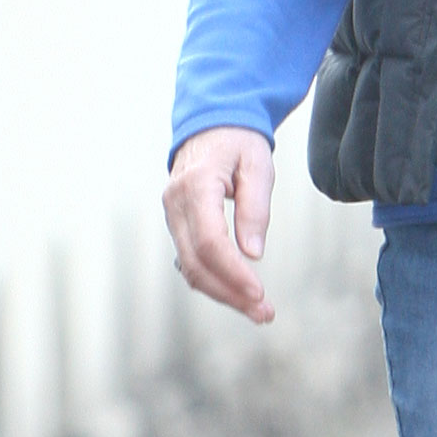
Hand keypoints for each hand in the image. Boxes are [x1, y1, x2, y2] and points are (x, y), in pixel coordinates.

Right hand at [163, 128, 276, 325]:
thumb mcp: (258, 165)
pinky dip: (212, 281)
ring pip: (190, 267)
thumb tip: (253, 253)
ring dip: (222, 293)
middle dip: (230, 293)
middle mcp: (176, 203)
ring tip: (256, 310)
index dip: (233, 272)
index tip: (259, 293)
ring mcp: (172, 215)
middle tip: (264, 313)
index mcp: (196, 185)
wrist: (211, 124)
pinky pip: (190, 260)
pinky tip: (237, 293)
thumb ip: (255, 208)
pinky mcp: (177, 224)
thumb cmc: (238, 141)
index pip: (210, 241)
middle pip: (197, 262)